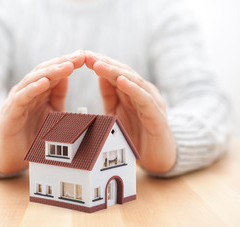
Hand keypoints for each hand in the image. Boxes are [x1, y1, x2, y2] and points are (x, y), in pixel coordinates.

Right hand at [0, 51, 84, 173]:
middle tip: (80, 56)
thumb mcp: (51, 114)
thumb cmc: (32, 136)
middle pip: (44, 71)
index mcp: (37, 92)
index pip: (53, 72)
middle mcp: (26, 92)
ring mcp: (16, 101)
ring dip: (51, 72)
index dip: (68, 63)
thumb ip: (57, 96)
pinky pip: (21, 98)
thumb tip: (67, 77)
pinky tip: (44, 83)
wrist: (10, 158)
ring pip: (33, 80)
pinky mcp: (10, 113)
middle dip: (63, 62)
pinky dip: (32, 89)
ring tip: (67, 66)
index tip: (85, 56)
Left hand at [85, 51, 175, 172]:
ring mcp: (150, 101)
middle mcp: (142, 92)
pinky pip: (143, 98)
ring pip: (132, 81)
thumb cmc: (137, 135)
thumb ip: (110, 95)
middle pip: (122, 72)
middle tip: (86, 56)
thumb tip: (100, 76)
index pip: (114, 72)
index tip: (81, 56)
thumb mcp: (117, 113)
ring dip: (114, 72)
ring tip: (98, 65)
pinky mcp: (156, 114)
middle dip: (103, 63)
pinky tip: (120, 81)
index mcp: (131, 91)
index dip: (99, 63)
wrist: (158, 157)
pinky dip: (132, 88)